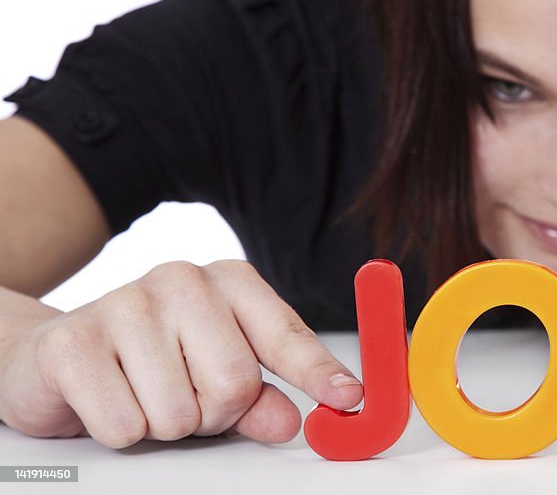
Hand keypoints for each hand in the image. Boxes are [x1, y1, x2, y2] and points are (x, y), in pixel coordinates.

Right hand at [0, 260, 361, 447]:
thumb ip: (259, 396)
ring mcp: (125, 305)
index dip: (317, 372)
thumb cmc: (148, 360)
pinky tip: (107, 398)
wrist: (54, 353)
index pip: (285, 335)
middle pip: (235, 385)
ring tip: (143, 393)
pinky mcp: (74, 344)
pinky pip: (126, 425)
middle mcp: (182, 281)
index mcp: (229, 281)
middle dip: (213, 413)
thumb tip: (292, 420)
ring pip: (181, 414)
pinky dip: (120, 431)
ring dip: (164, 424)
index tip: (348, 396)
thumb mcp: (213, 372)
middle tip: (185, 396)